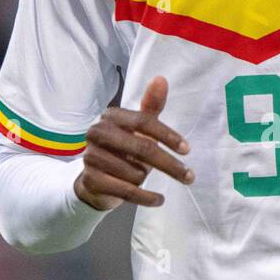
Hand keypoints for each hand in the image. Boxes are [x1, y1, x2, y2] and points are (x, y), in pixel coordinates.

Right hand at [74, 75, 192, 210]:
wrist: (95, 181)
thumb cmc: (123, 150)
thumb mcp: (138, 128)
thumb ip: (151, 105)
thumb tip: (161, 79)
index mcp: (111, 116)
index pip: (145, 121)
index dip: (168, 136)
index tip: (187, 150)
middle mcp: (97, 133)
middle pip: (143, 148)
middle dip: (170, 165)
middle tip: (189, 177)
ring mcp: (91, 157)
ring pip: (136, 173)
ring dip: (145, 179)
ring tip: (140, 177)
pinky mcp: (90, 180)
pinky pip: (127, 191)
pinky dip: (146, 198)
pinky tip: (158, 200)